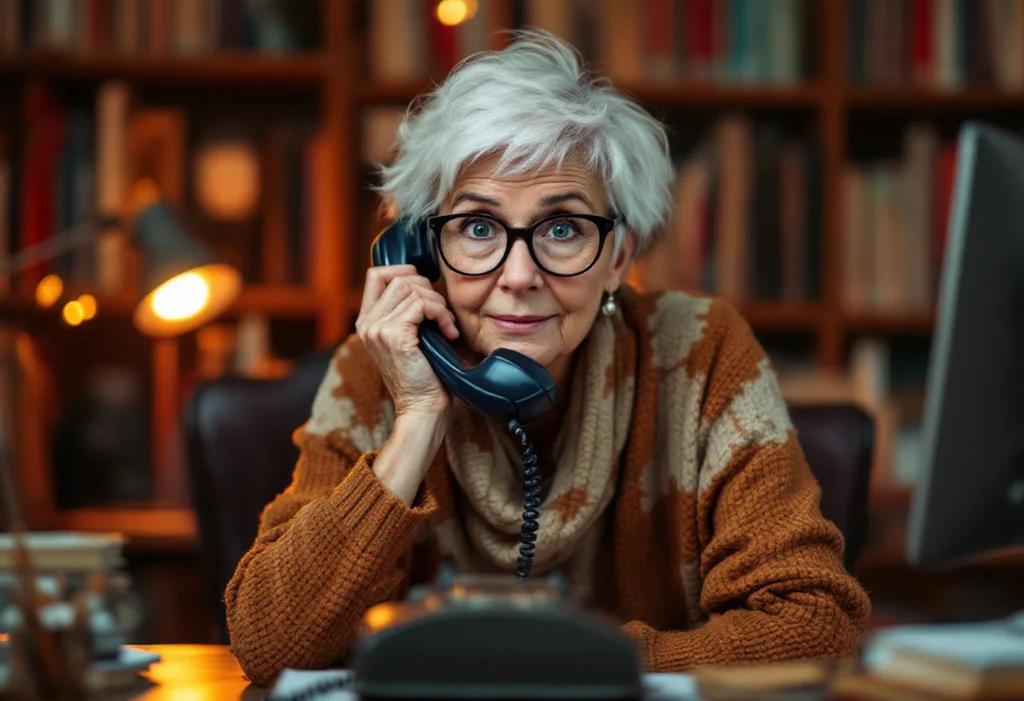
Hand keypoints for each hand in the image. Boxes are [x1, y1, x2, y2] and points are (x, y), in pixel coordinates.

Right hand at [355, 265, 459, 417]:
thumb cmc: (424, 376)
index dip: (404, 271)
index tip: (426, 289)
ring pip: (412, 289)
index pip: (376, 274)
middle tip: (442, 315)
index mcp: (367, 322)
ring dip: (438, 304)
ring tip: (446, 326)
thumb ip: (408, 312)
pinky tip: (448, 334)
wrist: (422, 409)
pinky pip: (422, 305)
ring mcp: (377, 328)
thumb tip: (427, 282)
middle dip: (429, 290)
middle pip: (399, 278)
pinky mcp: (393, 335)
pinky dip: (441, 315)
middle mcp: (367, 323)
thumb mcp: (411, 339)